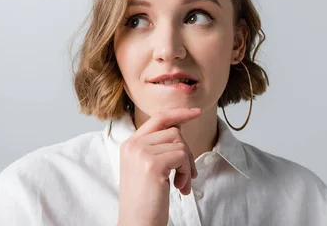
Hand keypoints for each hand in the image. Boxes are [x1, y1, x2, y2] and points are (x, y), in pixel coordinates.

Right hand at [117, 107, 201, 225]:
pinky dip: (187, 172)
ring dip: (187, 165)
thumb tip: (180, 127)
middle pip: (173, 131)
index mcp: (130, 144)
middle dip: (187, 152)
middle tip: (189, 175)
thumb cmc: (145, 201)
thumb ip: (158, 147)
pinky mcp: (152, 164)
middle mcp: (133, 145)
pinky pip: (182, 156)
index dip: (179, 112)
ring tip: (182, 184)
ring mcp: (141, 153)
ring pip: (180, 143)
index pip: (158, 118)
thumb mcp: (147, 167)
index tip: (196, 112)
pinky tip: (179, 187)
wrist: (137, 224)